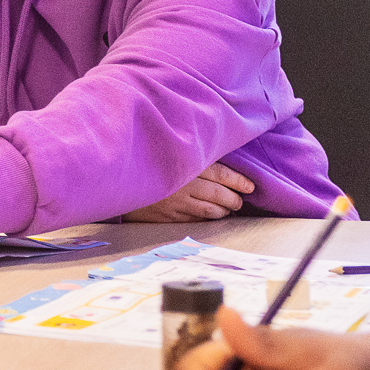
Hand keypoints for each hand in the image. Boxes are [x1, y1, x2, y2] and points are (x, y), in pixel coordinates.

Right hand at [124, 162, 255, 221]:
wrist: (118, 181)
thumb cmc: (147, 160)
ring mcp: (176, 202)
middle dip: (234, 199)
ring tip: (230, 209)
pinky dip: (208, 218)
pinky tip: (212, 216)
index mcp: (185, 164)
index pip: (221, 173)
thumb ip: (192, 152)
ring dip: (224, 210)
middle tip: (240, 200)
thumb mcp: (169, 150)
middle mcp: (183, 184)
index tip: (250, 186)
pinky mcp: (168, 217)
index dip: (238, 180)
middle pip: (219, 194)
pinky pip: (196, 219)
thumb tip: (219, 157)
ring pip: (210, 210)